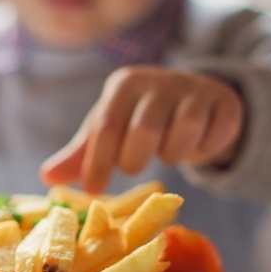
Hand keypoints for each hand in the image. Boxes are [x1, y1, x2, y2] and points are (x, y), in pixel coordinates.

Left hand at [40, 66, 243, 194]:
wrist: (193, 97)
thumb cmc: (139, 117)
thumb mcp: (110, 131)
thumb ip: (82, 154)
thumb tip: (46, 177)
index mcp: (124, 85)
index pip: (105, 127)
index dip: (97, 162)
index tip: (93, 190)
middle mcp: (157, 81)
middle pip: (144, 131)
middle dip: (135, 159)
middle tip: (134, 165)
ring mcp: (193, 89)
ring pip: (184, 132)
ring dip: (173, 154)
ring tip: (167, 151)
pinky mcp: (224, 103)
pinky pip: (214, 135)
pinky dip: (203, 151)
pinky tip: (195, 147)